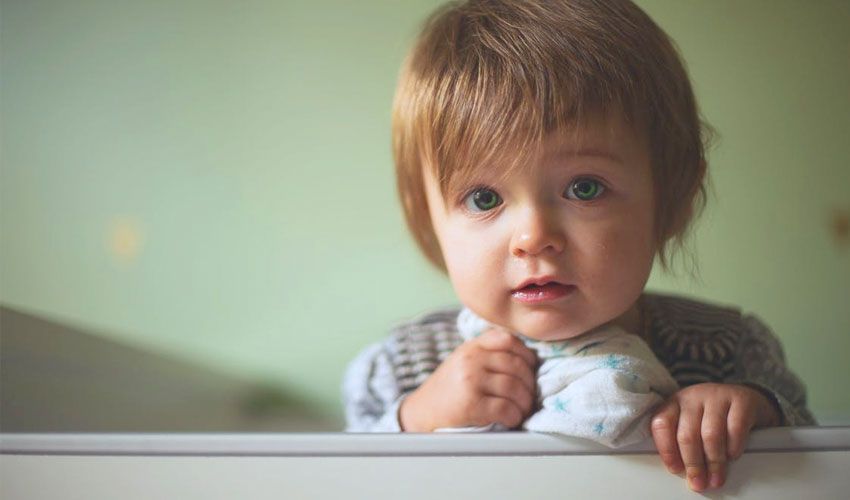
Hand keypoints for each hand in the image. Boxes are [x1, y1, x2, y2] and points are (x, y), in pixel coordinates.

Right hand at [399, 328, 537, 431]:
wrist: (420, 413)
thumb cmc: (447, 390)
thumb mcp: (462, 361)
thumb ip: (486, 354)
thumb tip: (526, 359)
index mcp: (471, 347)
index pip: (507, 339)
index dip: (526, 354)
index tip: (531, 369)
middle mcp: (471, 360)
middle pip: (516, 365)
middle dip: (529, 384)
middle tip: (529, 396)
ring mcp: (470, 381)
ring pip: (514, 387)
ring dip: (524, 402)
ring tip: (522, 410)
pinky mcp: (471, 405)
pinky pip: (506, 408)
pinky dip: (514, 416)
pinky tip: (511, 419)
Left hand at [651, 383, 780, 490]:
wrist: (745, 398)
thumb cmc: (713, 416)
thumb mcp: (692, 422)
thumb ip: (683, 441)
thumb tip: (684, 473)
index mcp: (675, 402)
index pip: (661, 424)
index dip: (667, 450)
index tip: (675, 470)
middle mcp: (693, 396)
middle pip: (687, 434)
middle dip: (692, 464)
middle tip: (698, 482)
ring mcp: (716, 396)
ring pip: (710, 435)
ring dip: (713, 462)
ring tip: (715, 479)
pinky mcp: (741, 399)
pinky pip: (735, 429)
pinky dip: (733, 447)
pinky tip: (732, 456)